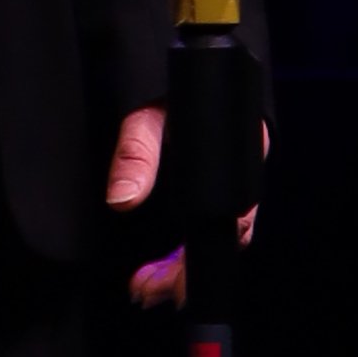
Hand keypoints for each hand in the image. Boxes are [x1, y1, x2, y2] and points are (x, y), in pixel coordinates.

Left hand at [103, 97, 263, 311]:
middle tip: (145, 292)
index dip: (194, 267)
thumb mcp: (149, 115)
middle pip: (215, 245)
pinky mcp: (215, 186)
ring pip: (208, 241)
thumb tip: (122, 199)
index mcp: (231, 169)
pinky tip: (160, 263)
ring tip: (146, 285)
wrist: (200, 64)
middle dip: (179, 276)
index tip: (167, 289)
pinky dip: (181, 251)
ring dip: (178, 267)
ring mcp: (227, 186)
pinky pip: (203, 229)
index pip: (221, 233)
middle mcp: (235, 182)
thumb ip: (137, 153)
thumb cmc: (180, 88)